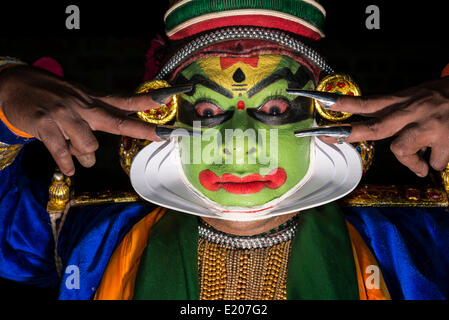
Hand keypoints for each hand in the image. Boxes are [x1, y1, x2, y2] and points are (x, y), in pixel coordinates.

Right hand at [0, 65, 171, 175]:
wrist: (13, 84)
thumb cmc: (51, 98)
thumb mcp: (77, 102)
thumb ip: (93, 124)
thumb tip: (96, 155)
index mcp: (93, 101)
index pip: (124, 101)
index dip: (148, 102)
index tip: (169, 100)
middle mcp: (83, 106)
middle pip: (118, 121)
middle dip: (142, 129)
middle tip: (163, 135)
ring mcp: (65, 114)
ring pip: (89, 144)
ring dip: (83, 155)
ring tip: (73, 149)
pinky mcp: (45, 124)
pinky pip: (63, 151)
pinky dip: (67, 163)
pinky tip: (68, 168)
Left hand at [322, 76, 448, 176]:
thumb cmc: (444, 96)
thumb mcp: (418, 95)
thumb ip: (396, 110)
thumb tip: (374, 126)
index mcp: (404, 100)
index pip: (368, 102)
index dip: (344, 105)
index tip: (322, 105)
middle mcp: (412, 111)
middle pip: (376, 126)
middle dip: (352, 133)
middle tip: (331, 136)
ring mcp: (429, 126)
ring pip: (401, 149)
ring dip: (409, 161)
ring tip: (420, 164)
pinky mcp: (446, 140)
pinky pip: (432, 162)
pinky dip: (433, 164)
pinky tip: (440, 158)